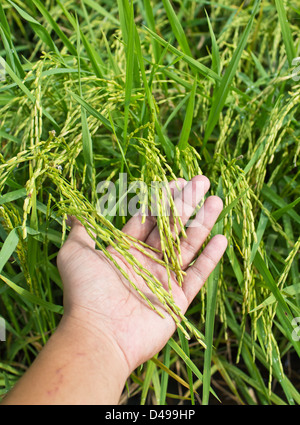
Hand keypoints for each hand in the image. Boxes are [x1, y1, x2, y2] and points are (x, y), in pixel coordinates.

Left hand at [57, 175, 226, 376]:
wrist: (99, 334)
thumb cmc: (85, 292)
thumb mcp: (74, 254)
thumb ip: (81, 232)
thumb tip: (72, 213)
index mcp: (125, 250)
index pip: (148, 219)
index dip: (161, 200)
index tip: (176, 181)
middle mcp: (146, 262)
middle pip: (170, 227)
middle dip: (186, 204)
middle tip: (201, 181)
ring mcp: (163, 280)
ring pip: (187, 246)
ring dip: (202, 223)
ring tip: (216, 200)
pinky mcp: (179, 300)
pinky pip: (198, 274)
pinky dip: (210, 258)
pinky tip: (221, 238)